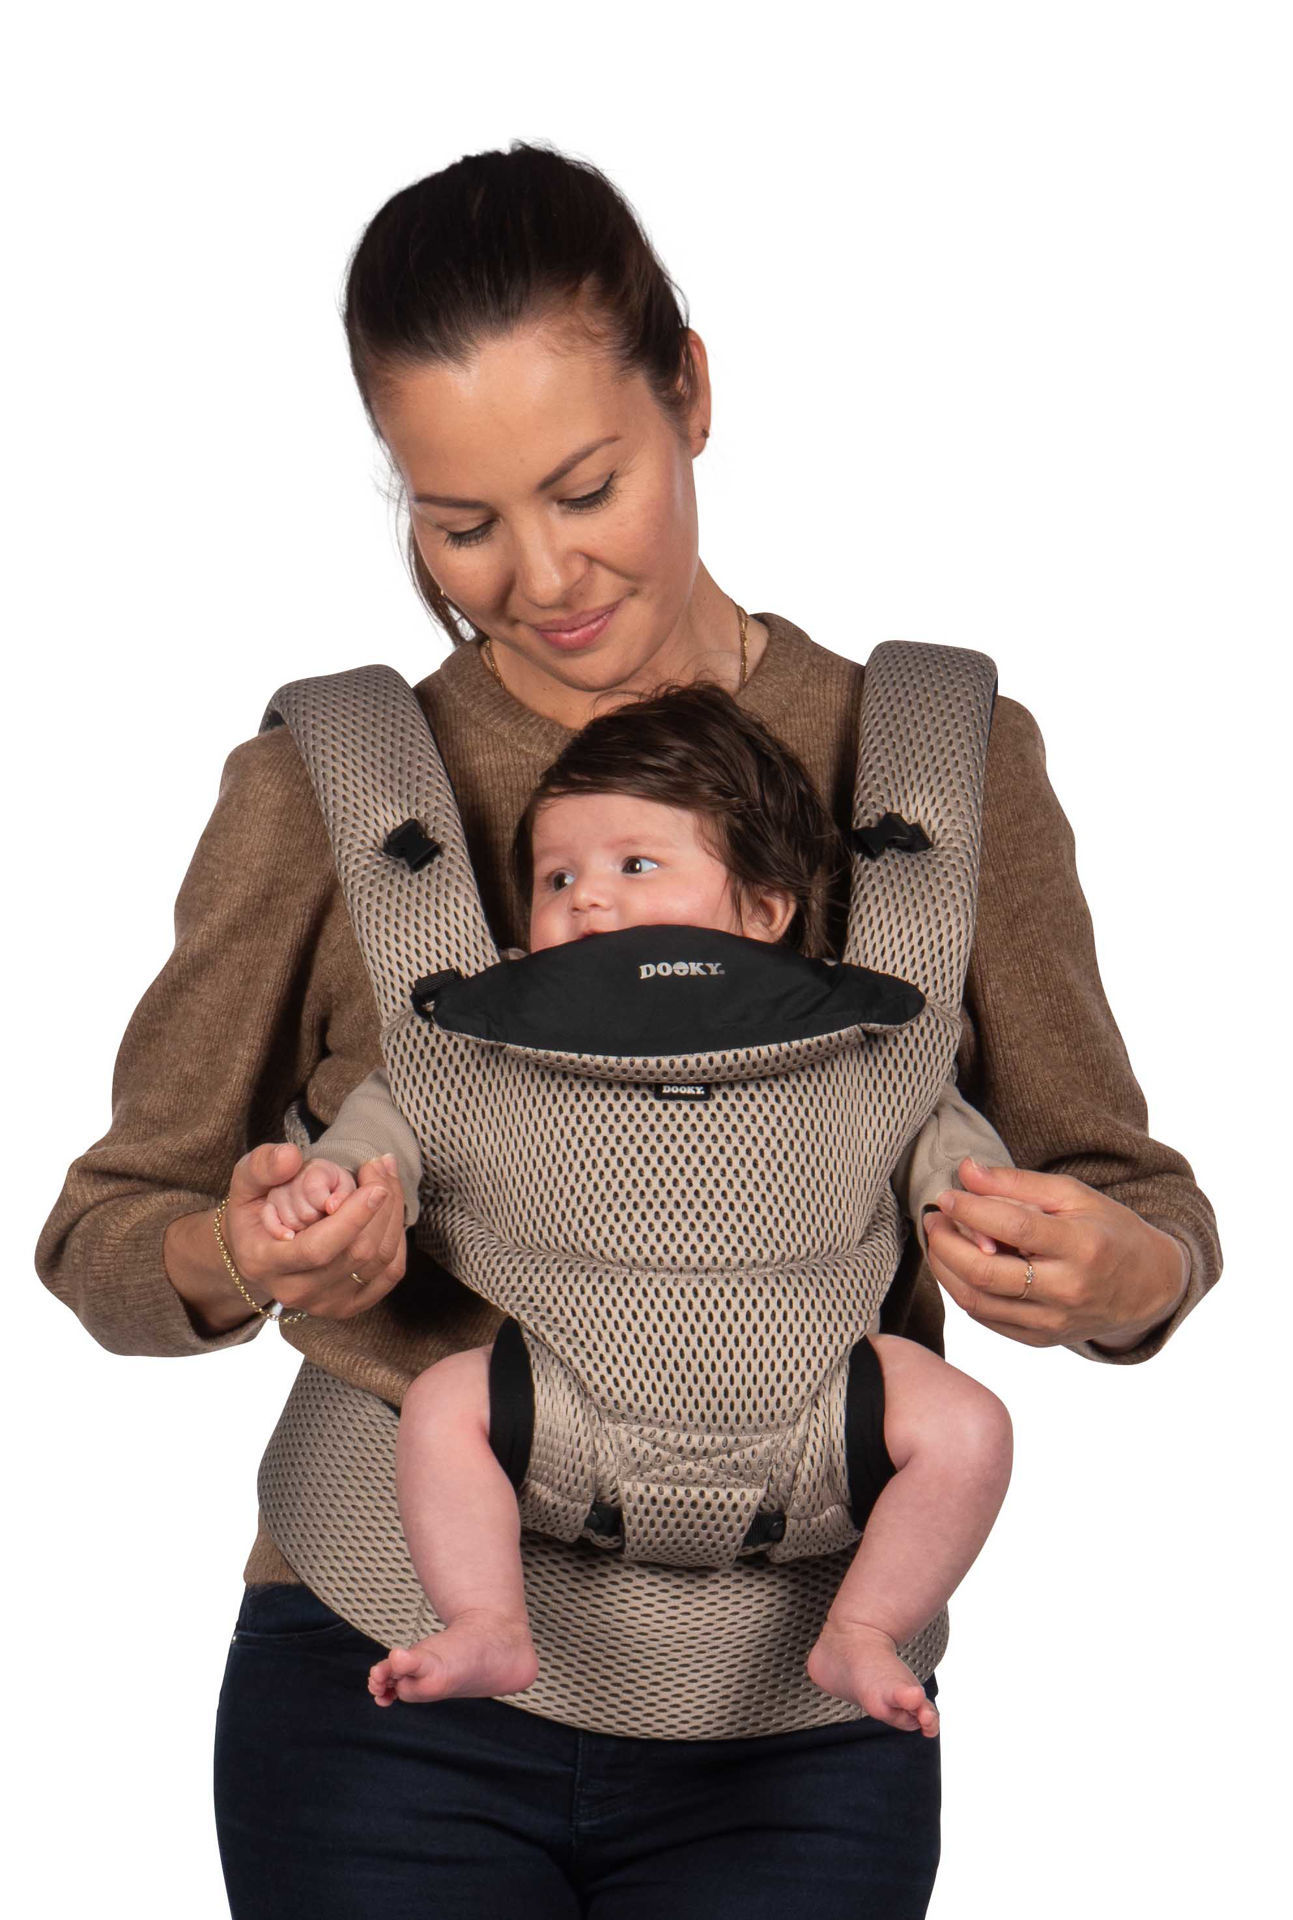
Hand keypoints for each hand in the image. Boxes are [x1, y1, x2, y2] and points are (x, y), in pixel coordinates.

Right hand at [223, 1142, 406, 1321]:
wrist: (257, 1252)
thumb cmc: (253, 1213)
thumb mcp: (244, 1183)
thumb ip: (262, 1166)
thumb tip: (291, 1156)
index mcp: (265, 1262)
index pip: (318, 1248)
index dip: (354, 1217)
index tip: (375, 1185)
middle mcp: (296, 1291)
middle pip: (356, 1254)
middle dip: (381, 1207)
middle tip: (382, 1167)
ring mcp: (324, 1304)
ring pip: (378, 1262)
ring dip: (393, 1216)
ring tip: (387, 1180)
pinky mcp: (349, 1307)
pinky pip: (389, 1275)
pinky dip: (397, 1240)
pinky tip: (390, 1211)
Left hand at [923, 1158, 1188, 1350]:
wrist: (1147, 1287)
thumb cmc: (1108, 1232)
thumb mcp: (1073, 1196)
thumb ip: (1018, 1183)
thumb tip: (966, 1171)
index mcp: (1081, 1248)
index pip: (1014, 1228)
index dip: (972, 1210)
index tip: (947, 1196)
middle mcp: (1066, 1291)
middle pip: (986, 1274)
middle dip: (946, 1244)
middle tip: (933, 1218)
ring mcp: (1052, 1322)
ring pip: (977, 1302)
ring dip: (945, 1269)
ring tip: (939, 1240)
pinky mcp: (1040, 1340)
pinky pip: (985, 1319)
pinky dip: (962, 1290)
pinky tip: (958, 1266)